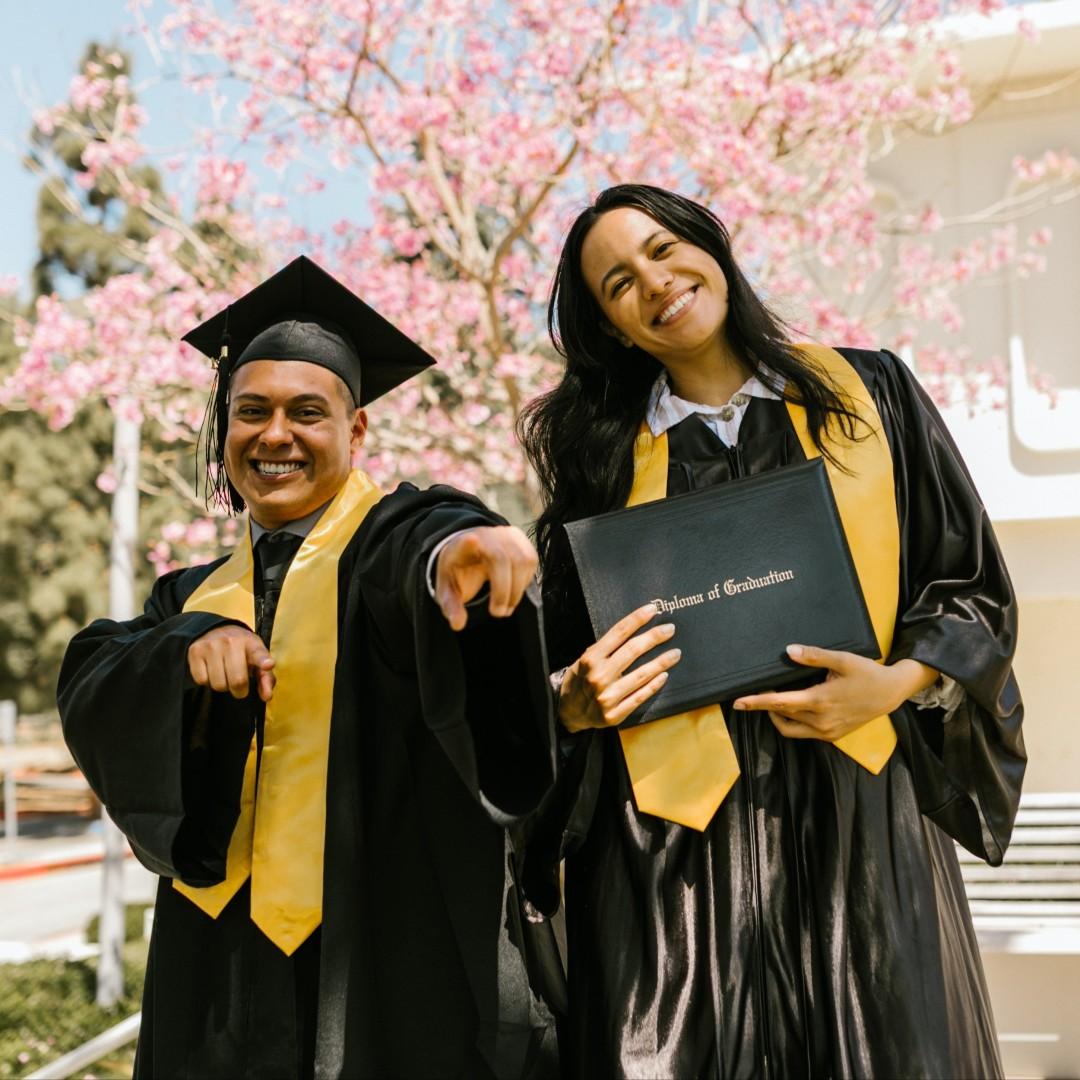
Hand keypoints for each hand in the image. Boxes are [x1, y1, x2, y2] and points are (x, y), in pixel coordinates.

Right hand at [187, 624, 275, 701]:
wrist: (215, 631)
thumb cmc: (241, 651)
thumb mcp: (257, 660)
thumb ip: (266, 679)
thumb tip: (267, 696)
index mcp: (251, 643)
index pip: (258, 653)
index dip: (263, 661)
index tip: (268, 665)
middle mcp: (231, 642)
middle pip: (237, 681)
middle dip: (239, 690)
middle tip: (239, 684)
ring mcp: (211, 645)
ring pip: (218, 684)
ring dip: (222, 686)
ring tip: (224, 674)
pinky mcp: (195, 651)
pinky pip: (201, 680)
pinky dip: (207, 681)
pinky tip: (211, 671)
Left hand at [434, 525, 538, 630]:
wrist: (471, 552)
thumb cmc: (459, 572)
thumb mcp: (448, 590)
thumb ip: (451, 606)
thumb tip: (457, 624)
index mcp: (461, 546)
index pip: (465, 541)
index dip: (469, 542)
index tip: (471, 541)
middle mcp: (486, 535)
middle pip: (501, 559)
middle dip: (503, 591)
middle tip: (498, 613)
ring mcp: (506, 534)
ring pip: (522, 561)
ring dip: (517, 589)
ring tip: (506, 607)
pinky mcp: (521, 539)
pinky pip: (531, 561)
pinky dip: (525, 581)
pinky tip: (513, 590)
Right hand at [558, 604, 680, 733]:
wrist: (568, 711)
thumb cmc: (581, 680)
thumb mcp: (585, 660)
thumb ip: (606, 648)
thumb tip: (635, 629)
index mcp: (591, 658)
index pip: (618, 633)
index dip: (636, 619)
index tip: (652, 609)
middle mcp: (598, 676)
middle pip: (632, 651)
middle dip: (654, 637)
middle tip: (669, 629)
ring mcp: (607, 697)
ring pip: (641, 675)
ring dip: (661, 662)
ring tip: (675, 653)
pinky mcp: (615, 714)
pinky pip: (640, 697)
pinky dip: (654, 685)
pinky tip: (664, 675)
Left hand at [732, 644, 937, 741]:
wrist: (890, 693)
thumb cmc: (866, 673)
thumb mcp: (842, 659)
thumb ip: (813, 655)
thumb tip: (788, 651)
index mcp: (820, 700)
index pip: (780, 702)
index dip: (757, 702)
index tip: (738, 703)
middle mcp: (821, 720)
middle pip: (781, 715)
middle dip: (763, 707)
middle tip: (752, 695)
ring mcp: (826, 732)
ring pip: (790, 729)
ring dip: (777, 716)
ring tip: (773, 700)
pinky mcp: (832, 736)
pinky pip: (803, 733)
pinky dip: (792, 722)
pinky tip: (792, 708)